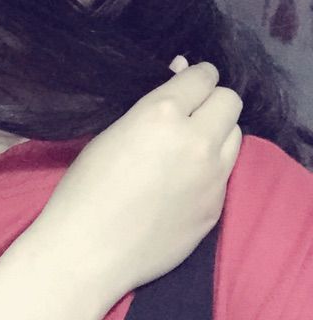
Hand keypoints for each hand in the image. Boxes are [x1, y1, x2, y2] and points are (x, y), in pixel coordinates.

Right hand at [25, 57, 242, 300]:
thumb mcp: (114, 130)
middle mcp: (196, 140)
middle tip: (189, 110)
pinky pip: (225, 171)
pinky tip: (184, 179)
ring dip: (217, 131)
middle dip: (211, 99)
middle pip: (230, 101)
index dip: (195, 74)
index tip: (186, 80)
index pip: (203, 76)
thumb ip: (152, 106)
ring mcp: (212, 176)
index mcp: (162, 113)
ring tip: (190, 144)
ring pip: (236, 135)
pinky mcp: (217, 206)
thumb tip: (179, 78)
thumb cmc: (87, 182)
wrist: (90, 246)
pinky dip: (211, 165)